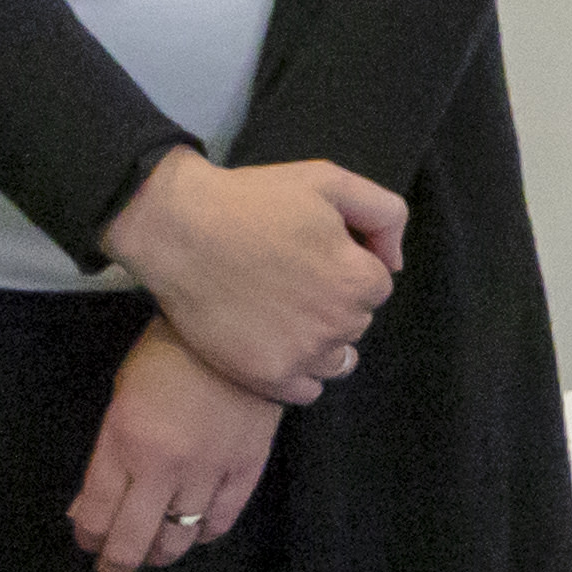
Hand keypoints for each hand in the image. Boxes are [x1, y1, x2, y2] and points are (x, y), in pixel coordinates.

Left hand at [65, 324, 280, 571]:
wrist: (239, 328)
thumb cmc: (169, 355)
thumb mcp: (121, 397)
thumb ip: (106, 457)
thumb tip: (88, 509)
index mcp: (125, 441)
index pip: (97, 515)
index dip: (88, 538)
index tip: (87, 542)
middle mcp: (164, 465)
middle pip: (133, 540)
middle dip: (116, 562)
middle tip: (112, 567)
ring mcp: (208, 470)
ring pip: (178, 539)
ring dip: (159, 553)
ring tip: (151, 551)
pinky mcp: (245, 469)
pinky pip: (220, 521)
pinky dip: (202, 534)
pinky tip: (192, 529)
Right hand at [110, 150, 405, 404]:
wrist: (176, 229)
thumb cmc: (252, 200)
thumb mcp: (328, 181)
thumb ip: (384, 215)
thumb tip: (395, 263)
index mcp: (358, 279)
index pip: (376, 284)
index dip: (346, 264)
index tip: (311, 252)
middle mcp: (337, 324)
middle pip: (356, 320)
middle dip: (334, 300)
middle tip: (289, 276)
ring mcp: (302, 355)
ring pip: (336, 357)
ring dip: (320, 338)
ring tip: (281, 309)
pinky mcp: (267, 378)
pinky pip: (308, 390)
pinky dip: (299, 371)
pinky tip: (276, 341)